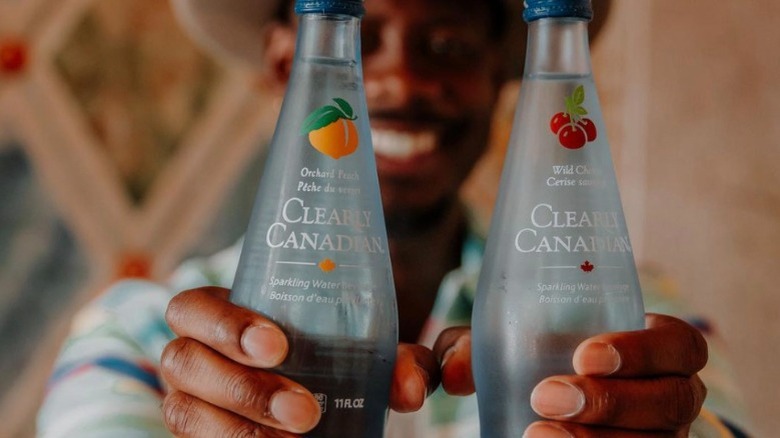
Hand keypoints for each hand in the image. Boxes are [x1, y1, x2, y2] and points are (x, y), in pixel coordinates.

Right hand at [160, 287, 438, 436]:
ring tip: (299, 437)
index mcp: (222, 315)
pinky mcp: (200, 433)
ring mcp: (190, 400)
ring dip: (238, 429)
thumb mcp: (366, 354)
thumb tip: (411, 389)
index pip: (192, 307)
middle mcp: (194, 355)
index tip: (279, 346)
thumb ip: (395, 362)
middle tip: (304, 410)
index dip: (224, 324)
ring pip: (183, 412)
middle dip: (242, 387)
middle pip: (180, 361)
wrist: (319, 406)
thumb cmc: (333, 362)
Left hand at [434, 314, 707, 436]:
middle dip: (611, 401)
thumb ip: (472, 347)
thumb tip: (452, 374)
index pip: (680, 344)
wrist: (548, 410)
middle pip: (672, 401)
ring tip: (537, 435)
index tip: (584, 355)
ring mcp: (665, 437)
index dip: (643, 349)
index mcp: (656, 349)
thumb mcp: (504, 344)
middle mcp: (671, 395)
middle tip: (545, 396)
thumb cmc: (535, 364)